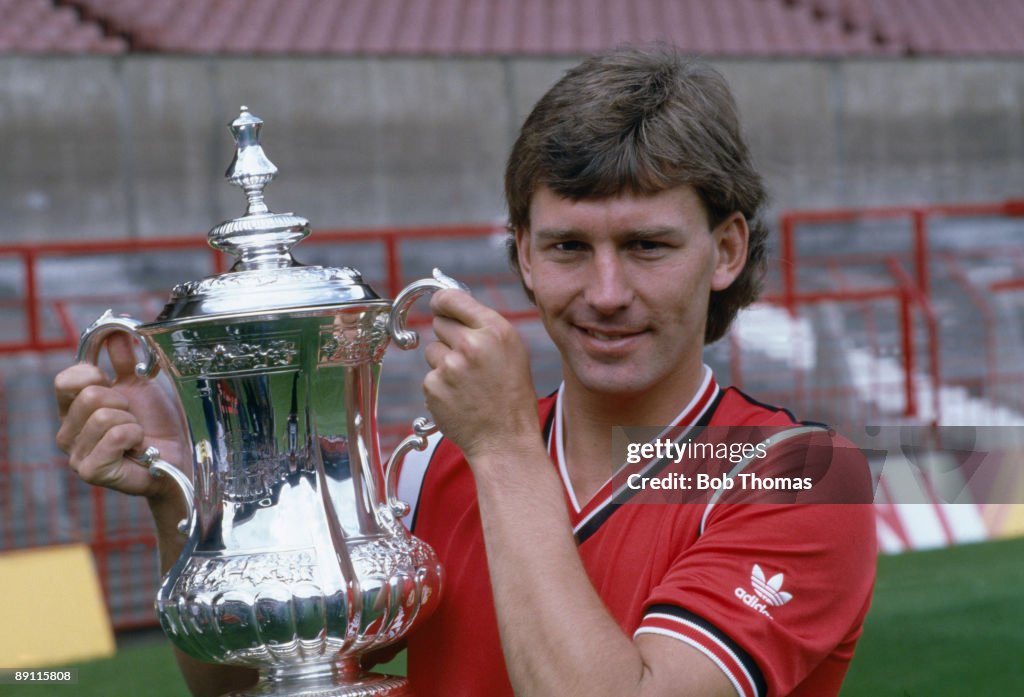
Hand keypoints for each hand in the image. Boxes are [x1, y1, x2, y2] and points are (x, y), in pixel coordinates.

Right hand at [55, 332, 188, 498]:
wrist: (179, 455)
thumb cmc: (157, 424)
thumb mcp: (141, 384)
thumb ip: (124, 357)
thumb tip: (114, 329)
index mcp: (72, 409)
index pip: (66, 380)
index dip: (95, 376)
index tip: (115, 386)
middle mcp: (68, 432)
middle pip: (89, 396)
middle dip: (122, 401)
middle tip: (133, 417)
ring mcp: (76, 455)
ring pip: (103, 416)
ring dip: (131, 422)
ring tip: (137, 435)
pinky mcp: (91, 471)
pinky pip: (115, 436)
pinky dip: (135, 436)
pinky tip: (138, 447)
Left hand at [424, 290, 540, 461]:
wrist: (505, 440)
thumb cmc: (511, 396)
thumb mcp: (512, 351)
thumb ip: (484, 326)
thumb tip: (452, 305)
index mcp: (495, 331)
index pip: (452, 298)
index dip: (442, 301)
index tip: (440, 305)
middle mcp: (471, 345)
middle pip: (439, 322)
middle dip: (448, 336)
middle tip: (467, 357)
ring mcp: (449, 367)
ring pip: (432, 350)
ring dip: (443, 362)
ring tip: (467, 383)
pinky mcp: (433, 387)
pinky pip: (429, 376)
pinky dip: (440, 385)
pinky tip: (459, 398)